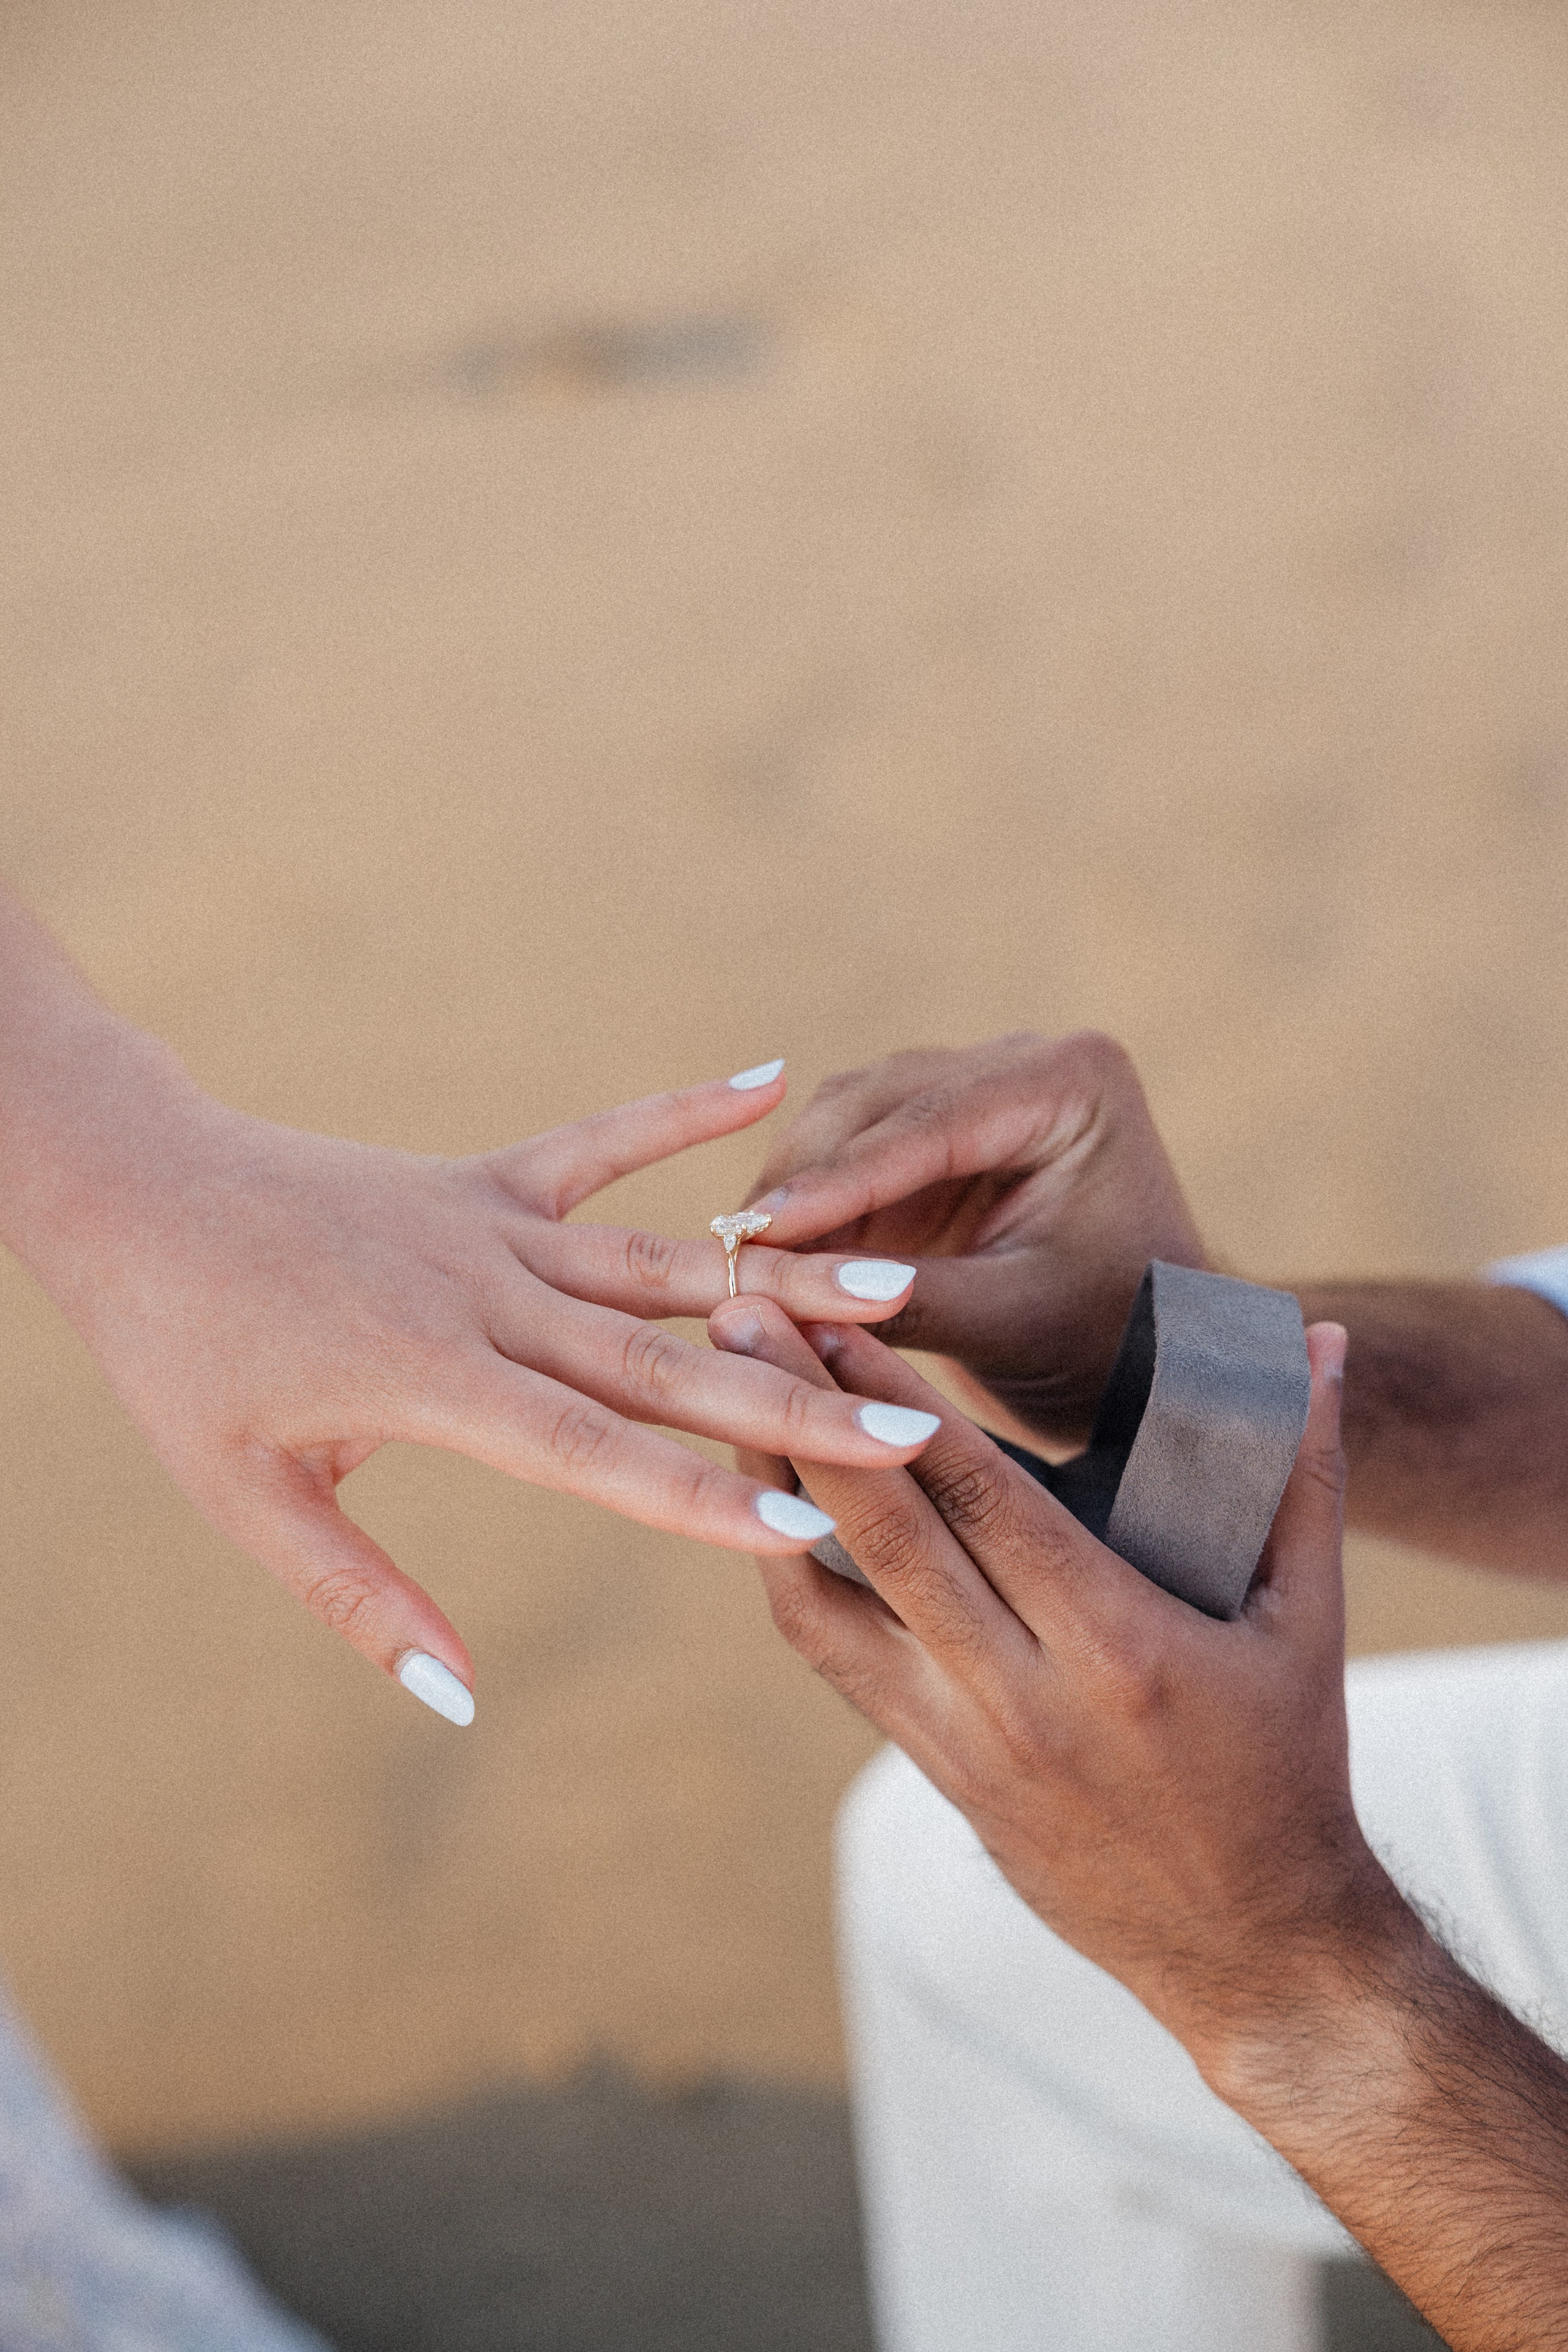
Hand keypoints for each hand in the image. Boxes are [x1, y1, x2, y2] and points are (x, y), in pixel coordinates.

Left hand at [7, 1050, 941, 1717]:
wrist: (133, 1193)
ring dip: (777, 1276)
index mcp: (433, 1382)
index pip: (594, 1452)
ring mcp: (493, 1226)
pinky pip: (600, 1142)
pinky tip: (773, 1074)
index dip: (704, 1498)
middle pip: (662, 1362)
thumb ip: (359, 1598)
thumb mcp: (243, 1496)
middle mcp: (486, 1299)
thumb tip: (460, 1695)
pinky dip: (683, 1110)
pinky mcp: (485, 1177)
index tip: (811, 1529)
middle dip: (793, 1400)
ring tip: (892, 1286)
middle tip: (911, 1429)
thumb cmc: (182, 1357)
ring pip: (660, 1260)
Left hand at [709, 1297, 1397, 2060]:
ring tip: (723, 1399)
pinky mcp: (933, 1769)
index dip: (897, 1406)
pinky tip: (762, 1509)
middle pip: (888, 1535)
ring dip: (769, 1493)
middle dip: (805, 1417)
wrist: (1251, 1945)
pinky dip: (792, 1579)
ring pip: (832, 1603)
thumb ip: (1306, 1471)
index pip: (984, 1500)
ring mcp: (963, 1741)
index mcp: (1117, 1645)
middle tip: (742, 1315)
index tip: (834, 1319)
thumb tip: (1324, 1343)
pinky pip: (836, 1662)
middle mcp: (1023, 1695)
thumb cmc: (1287, 1763)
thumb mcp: (1310, 1619)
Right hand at [742, 1032, 1207, 1443]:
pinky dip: (811, 1205)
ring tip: (737, 1260)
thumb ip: (905, 1300)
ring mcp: (980, 1086)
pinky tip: (763, 1258)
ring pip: (851, 1118)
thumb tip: (778, 1299)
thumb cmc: (1107, 1345)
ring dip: (795, 1190)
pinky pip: (852, 1152)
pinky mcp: (940, 1130)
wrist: (1154, 1360)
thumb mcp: (1012, 1324)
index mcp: (1073, 1081)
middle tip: (729, 1250)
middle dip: (803, 1180)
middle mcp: (1026, 1061)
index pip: (933, 1122)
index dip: (839, 1178)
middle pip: (879, 1104)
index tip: (762, 1229)